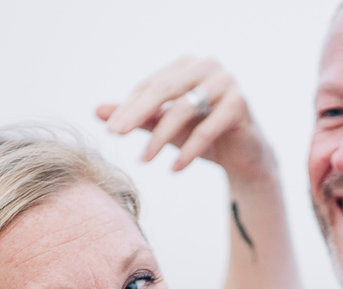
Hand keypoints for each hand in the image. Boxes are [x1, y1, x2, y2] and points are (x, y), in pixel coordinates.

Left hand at [96, 55, 274, 180]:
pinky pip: (209, 128)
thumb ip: (136, 117)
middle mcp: (208, 67)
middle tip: (117, 134)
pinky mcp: (241, 105)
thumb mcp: (165, 127)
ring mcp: (227, 83)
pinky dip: (189, 150)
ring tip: (144, 160)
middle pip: (165, 88)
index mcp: (188, 65)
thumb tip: (97, 112)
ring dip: (161, 136)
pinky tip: (174, 168)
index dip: (129, 106)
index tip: (110, 128)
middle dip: (138, 113)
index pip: (151, 84)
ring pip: (185, 107)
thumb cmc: (202, 137)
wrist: (244, 158)